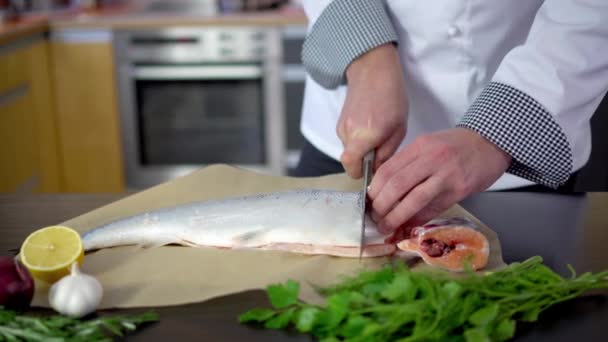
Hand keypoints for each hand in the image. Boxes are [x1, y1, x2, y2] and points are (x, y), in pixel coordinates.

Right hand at [338, 43, 407, 177]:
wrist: (373, 71)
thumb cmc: (391, 97)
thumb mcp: (398, 129)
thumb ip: (387, 153)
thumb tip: (377, 170)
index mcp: (365, 135)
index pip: (350, 166)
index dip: (359, 173)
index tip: (371, 172)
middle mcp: (349, 132)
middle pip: (351, 161)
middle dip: (364, 160)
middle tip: (381, 148)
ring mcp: (341, 127)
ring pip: (350, 150)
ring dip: (362, 148)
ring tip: (378, 132)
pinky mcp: (339, 122)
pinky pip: (348, 140)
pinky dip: (358, 139)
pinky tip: (370, 125)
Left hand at [367, 128, 511, 241]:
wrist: (491, 142)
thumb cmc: (457, 146)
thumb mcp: (430, 146)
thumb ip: (409, 165)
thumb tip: (387, 193)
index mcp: (419, 146)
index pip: (388, 169)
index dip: (374, 189)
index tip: (369, 201)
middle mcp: (431, 158)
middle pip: (396, 184)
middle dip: (381, 205)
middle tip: (374, 217)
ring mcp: (446, 174)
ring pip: (413, 198)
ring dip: (396, 216)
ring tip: (386, 226)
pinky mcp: (459, 189)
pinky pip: (434, 207)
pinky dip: (418, 219)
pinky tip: (409, 225)